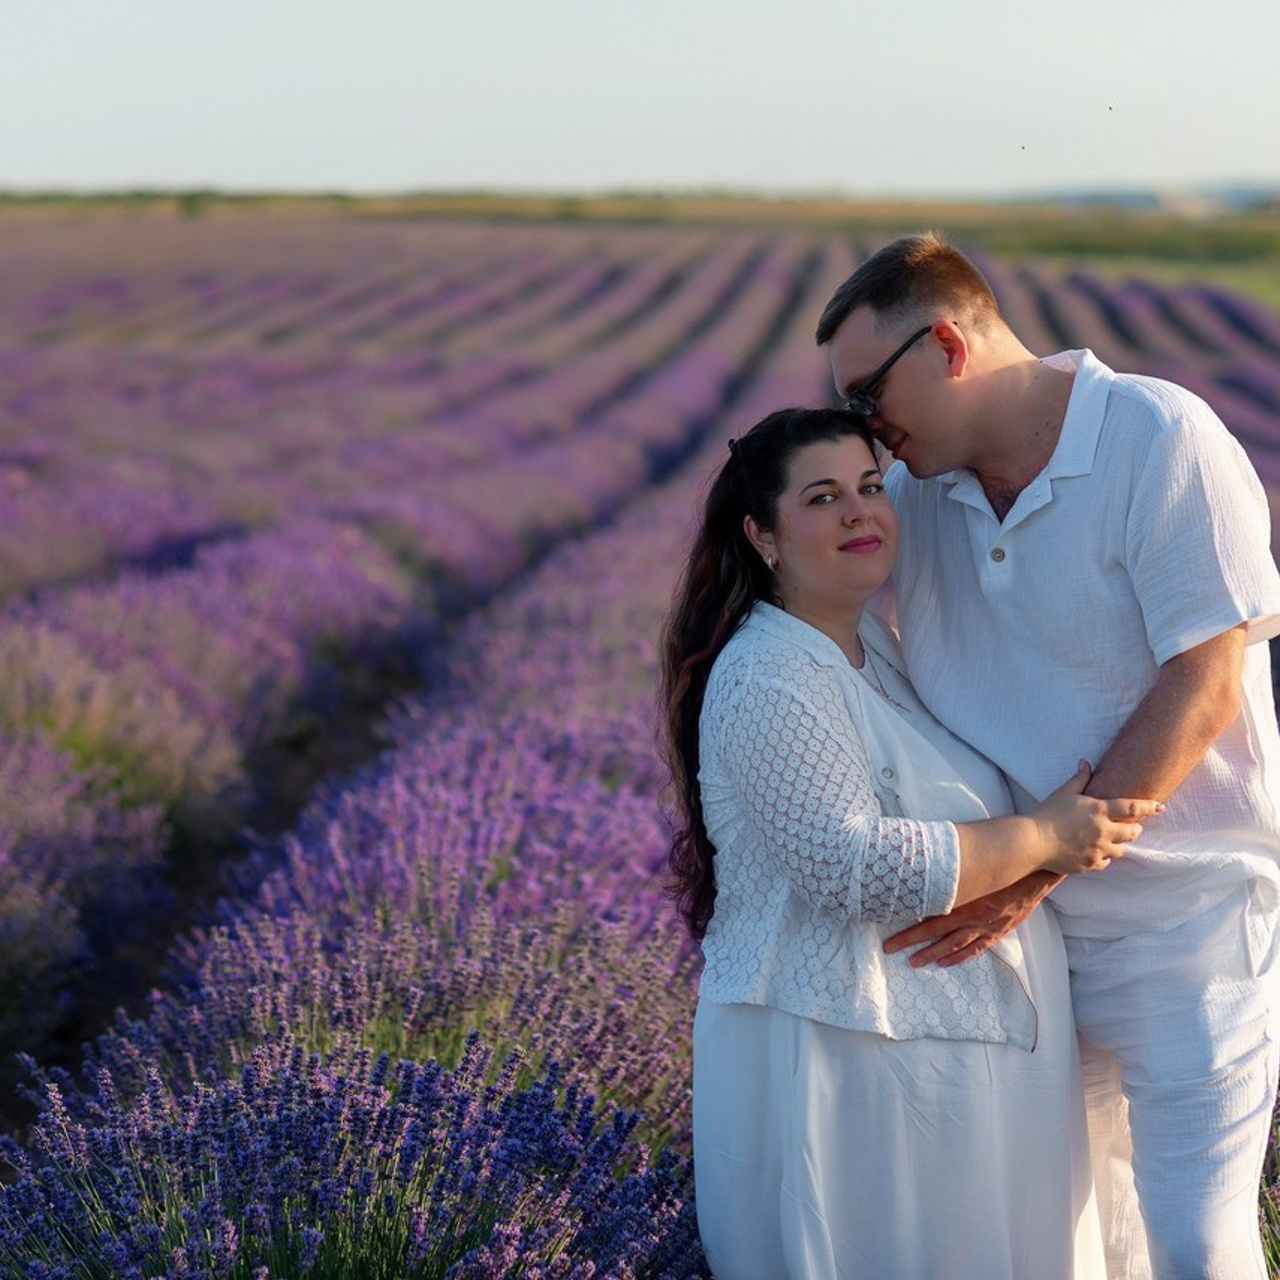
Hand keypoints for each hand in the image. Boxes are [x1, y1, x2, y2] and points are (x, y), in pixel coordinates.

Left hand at [883, 872, 1057, 967]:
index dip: (908, 934)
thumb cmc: (1000, 862)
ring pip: (954, 946)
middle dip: (912, 944)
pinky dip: (961, 957)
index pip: (928, 922)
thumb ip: (947, 868)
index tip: (888, 941)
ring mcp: (985, 927)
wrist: (1033, 873)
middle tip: (891, 950)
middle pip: (936, 935)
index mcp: (962, 902)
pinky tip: (947, 962)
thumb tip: (920, 862)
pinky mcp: (997, 931)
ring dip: (934, 954)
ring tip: (915, 962)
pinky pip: (976, 948)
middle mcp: (971, 918)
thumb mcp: (970, 863)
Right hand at [1032, 761, 1161, 874]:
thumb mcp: (1063, 793)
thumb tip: (1086, 762)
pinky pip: (1105, 863)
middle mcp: (1103, 831)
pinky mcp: (1090, 865)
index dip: (1149, 807)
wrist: (1033, 841)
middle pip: (1133, 832)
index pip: (1132, 808)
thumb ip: (1079, 779)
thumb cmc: (1047, 814)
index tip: (1160, 807)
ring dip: (1120, 844)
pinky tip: (1096, 852)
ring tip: (1112, 840)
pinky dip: (1103, 857)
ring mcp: (1098, 850)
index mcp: (1099, 811)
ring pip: (1122, 850)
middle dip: (1135, 829)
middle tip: (1133, 827)